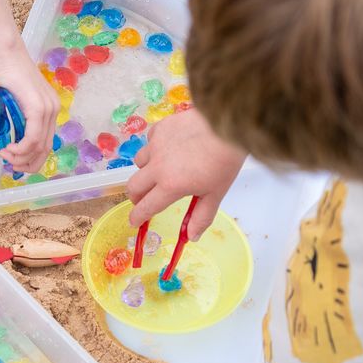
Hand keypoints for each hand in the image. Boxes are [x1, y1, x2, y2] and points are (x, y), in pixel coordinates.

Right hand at [0, 40, 58, 173]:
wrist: (2, 52)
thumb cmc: (2, 70)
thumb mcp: (0, 100)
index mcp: (48, 108)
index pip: (46, 141)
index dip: (32, 157)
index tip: (16, 163)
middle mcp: (52, 109)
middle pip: (46, 148)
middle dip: (28, 163)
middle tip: (12, 166)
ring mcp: (48, 108)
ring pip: (38, 146)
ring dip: (21, 156)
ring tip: (5, 156)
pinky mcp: (38, 108)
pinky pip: (32, 138)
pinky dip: (20, 148)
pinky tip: (8, 149)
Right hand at [126, 108, 244, 238]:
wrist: (229, 125)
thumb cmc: (225, 161)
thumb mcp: (216, 193)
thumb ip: (201, 216)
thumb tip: (191, 237)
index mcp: (170, 186)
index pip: (145, 207)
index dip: (137, 217)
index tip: (134, 222)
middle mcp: (157, 166)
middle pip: (133, 186)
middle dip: (136, 197)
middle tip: (145, 199)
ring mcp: (156, 145)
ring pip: (139, 162)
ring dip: (145, 171)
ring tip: (159, 171)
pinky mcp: (161, 127)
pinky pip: (149, 141)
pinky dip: (154, 148)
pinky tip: (169, 148)